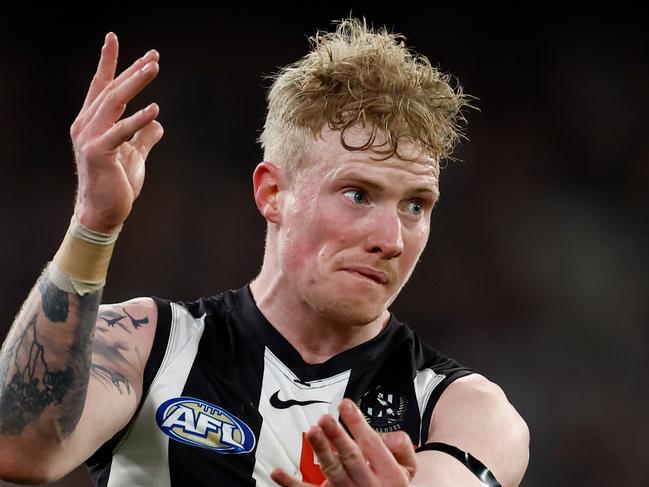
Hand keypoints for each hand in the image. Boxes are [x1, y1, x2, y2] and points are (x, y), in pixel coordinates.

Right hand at [71, 32, 163, 232]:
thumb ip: (143, 136)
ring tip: (154, 68)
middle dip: (133, 70)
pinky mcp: (99, 153)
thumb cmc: (117, 183)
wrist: (105, 212)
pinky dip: (138, 119)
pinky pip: (120, 131)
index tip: (113, 38)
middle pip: (111, 89)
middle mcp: (86, 125)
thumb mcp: (135, 154)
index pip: (102, 86)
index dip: (109, 62)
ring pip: (114, 102)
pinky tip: (154, 109)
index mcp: (93, 122)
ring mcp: (90, 138)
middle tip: (154, 55)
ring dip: (135, 83)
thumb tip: (157, 123)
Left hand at [271, 399, 416, 486]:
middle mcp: (369, 486)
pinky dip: (291, 484)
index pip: (372, 444)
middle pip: (351, 458)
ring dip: (320, 451)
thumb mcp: (408, 464)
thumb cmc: (395, 478)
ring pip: (332, 472)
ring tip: (312, 432)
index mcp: (390, 474)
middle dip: (337, 437)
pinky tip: (278, 472)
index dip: (358, 423)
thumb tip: (383, 432)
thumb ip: (399, 445)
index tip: (345, 404)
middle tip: (325, 419)